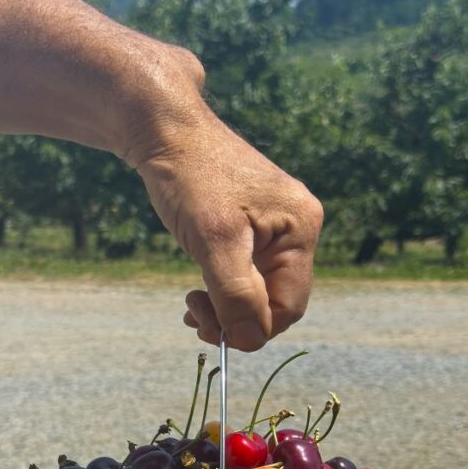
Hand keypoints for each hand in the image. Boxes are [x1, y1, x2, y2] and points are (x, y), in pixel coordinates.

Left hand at [134, 104, 322, 351]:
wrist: (166, 128)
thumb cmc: (190, 177)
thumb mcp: (214, 241)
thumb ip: (236, 294)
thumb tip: (248, 340)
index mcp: (301, 229)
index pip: (288, 306)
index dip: (251, 329)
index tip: (208, 330)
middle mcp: (298, 229)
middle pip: (276, 301)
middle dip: (236, 318)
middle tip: (194, 315)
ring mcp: (277, 228)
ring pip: (260, 292)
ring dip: (227, 308)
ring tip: (192, 302)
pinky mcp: (254, 228)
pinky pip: (248, 275)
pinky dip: (224, 291)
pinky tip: (199, 292)